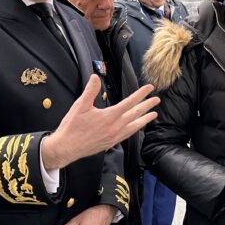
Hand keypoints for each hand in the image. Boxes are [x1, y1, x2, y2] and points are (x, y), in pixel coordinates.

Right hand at [42, 75, 158, 169]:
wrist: (66, 148)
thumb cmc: (72, 127)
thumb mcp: (80, 106)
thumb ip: (90, 91)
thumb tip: (95, 77)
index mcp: (109, 116)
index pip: (129, 102)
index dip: (141, 94)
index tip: (149, 88)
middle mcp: (115, 127)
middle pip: (136, 114)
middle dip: (147, 106)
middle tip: (157, 99)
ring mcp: (114, 136)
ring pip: (135, 126)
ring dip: (145, 119)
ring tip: (153, 114)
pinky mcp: (111, 143)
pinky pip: (128, 134)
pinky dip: (135, 129)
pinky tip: (137, 128)